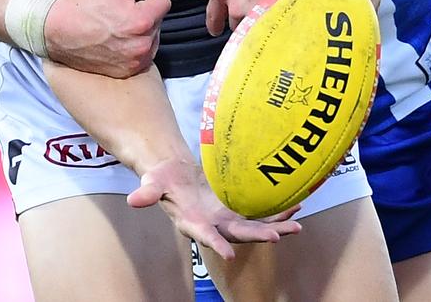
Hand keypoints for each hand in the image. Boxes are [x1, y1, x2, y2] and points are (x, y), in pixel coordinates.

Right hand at [44, 0, 174, 76]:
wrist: (56, 30)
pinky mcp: (128, 71)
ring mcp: (135, 61)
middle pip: (159, 20)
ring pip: (153, 37)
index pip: (164, 1)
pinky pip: (143, 54)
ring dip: (142, 31)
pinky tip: (115, 40)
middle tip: (119, 12)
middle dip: (145, 13)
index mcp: (141, 20)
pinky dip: (134, 46)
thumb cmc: (85, 4)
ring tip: (116, 26)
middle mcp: (142, 45)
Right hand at [127, 158, 300, 259]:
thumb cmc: (162, 179)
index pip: (206, 236)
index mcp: (193, 222)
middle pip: (238, 234)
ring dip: (275, 227)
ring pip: (254, 227)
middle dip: (257, 236)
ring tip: (297, 225)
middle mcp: (214, 225)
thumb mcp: (153, 182)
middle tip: (277, 237)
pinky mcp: (236, 208)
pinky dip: (276, 212)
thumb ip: (147, 193)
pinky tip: (296, 206)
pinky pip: (260, 212)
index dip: (216, 245)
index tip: (229, 255)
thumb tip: (133, 200)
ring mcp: (227, 218)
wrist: (176, 175)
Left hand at [195, 0, 311, 36]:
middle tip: (248, 8)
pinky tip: (275, 11)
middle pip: (232, 22)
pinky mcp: (274, 17)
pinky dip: (268, 22)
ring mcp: (256, 12)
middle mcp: (236, 4)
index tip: (215, 27)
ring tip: (266, 5)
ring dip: (254, 20)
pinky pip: (266, 27)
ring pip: (250, 26)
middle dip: (237, 17)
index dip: (214, 22)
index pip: (213, 13)